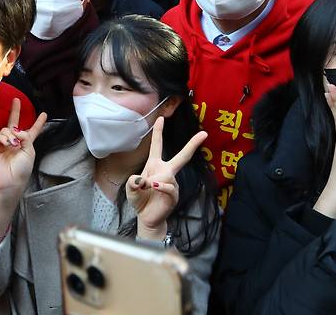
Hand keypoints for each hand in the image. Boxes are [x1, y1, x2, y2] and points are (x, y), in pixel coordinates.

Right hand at [0, 98, 46, 199]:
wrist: (10, 181)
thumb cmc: (22, 169)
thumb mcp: (30, 151)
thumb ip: (25, 137)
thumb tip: (16, 129)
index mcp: (25, 143)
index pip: (32, 130)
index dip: (38, 122)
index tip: (44, 114)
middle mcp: (14, 142)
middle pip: (14, 123)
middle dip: (15, 111)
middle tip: (16, 100)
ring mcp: (3, 144)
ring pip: (6, 129)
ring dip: (11, 134)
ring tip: (13, 144)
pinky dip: (4, 138)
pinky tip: (8, 143)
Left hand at [126, 117, 207, 239]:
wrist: (146, 218)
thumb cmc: (139, 199)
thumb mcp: (130, 188)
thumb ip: (133, 182)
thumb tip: (143, 180)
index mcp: (154, 165)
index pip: (157, 145)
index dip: (158, 132)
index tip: (161, 118)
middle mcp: (165, 171)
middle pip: (182, 156)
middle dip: (193, 144)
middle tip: (204, 133)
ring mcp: (171, 183)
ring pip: (166, 175)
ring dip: (153, 181)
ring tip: (147, 188)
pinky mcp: (174, 194)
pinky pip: (169, 186)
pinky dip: (160, 187)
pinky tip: (154, 188)